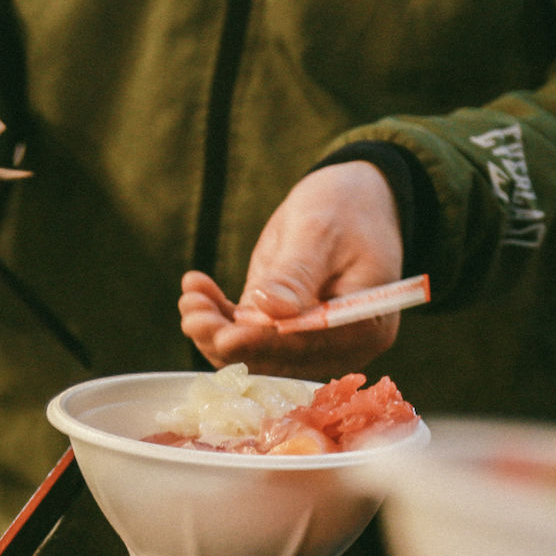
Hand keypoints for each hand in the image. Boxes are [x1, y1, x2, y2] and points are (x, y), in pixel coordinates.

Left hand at [178, 161, 404, 378]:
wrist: (349, 197)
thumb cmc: (345, 208)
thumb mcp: (320, 232)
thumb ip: (296, 274)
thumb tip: (269, 311)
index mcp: (364, 327)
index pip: (309, 346)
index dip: (265, 345)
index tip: (225, 337)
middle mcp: (338, 345)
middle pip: (277, 359)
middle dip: (229, 340)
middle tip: (193, 313)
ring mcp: (307, 339)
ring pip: (254, 351)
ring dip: (216, 330)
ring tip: (191, 299)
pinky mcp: (279, 325)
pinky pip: (245, 332)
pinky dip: (218, 316)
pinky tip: (196, 290)